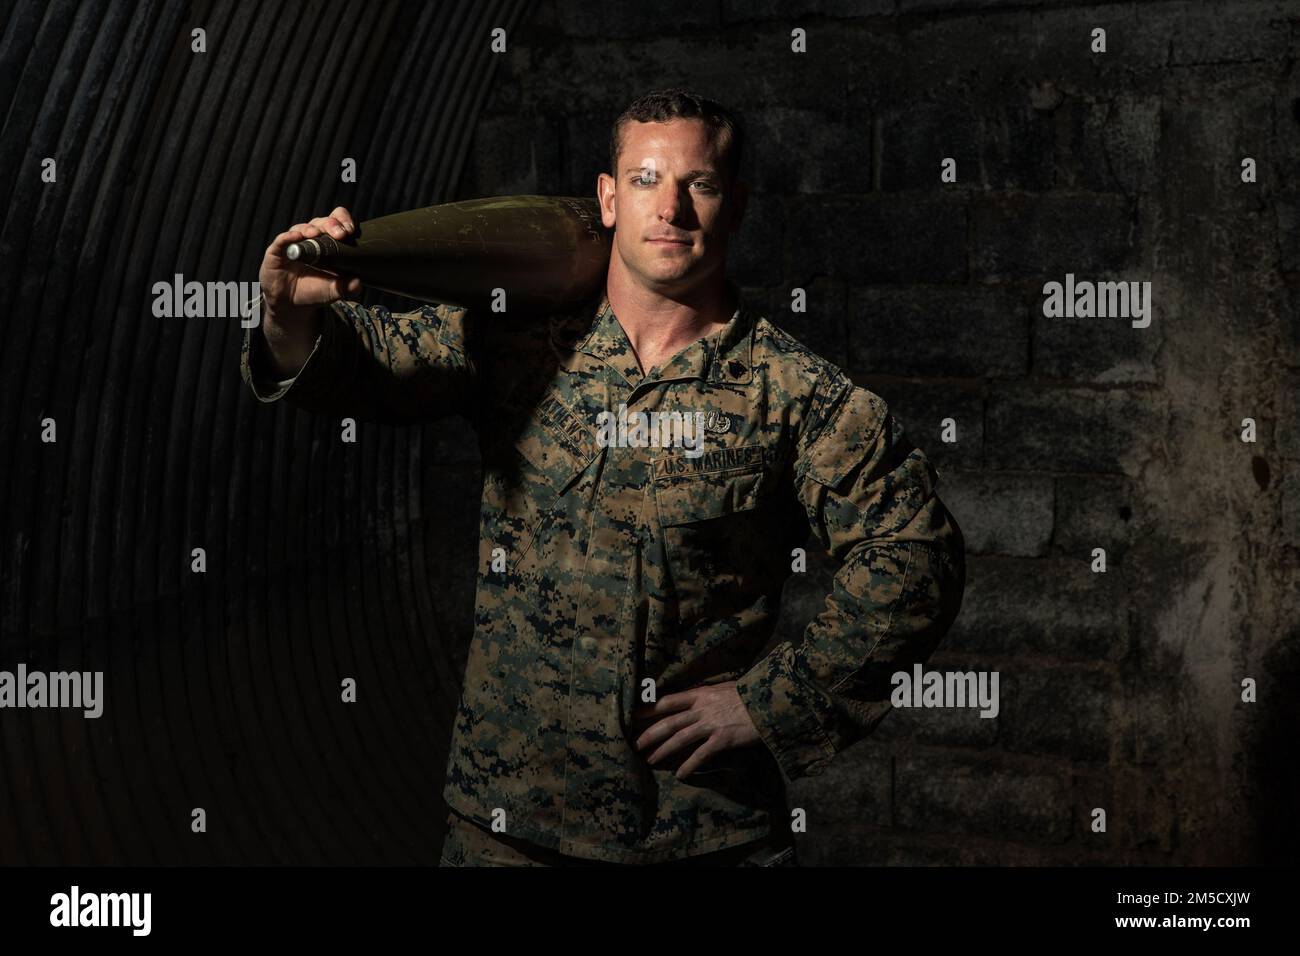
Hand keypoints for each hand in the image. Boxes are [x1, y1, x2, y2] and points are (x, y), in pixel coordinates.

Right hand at [259, 205, 363, 315]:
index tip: (351, 230)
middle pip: (322, 222)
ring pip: (302, 228)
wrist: (290, 303)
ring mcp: (294, 243)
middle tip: (340, 233)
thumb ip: (346, 287)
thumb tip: (357, 283)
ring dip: (310, 229)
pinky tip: (296, 237)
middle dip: (332, 224)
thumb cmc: (314, 291)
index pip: (337, 222)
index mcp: (329, 243)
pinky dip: (288, 237)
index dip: (344, 221)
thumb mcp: (333, 291)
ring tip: (316, 233)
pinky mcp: (277, 251)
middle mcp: (312, 239)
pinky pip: (282, 240)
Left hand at [632, 681, 762, 780]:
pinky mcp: (722, 739)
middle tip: (636, 744)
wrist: (769, 700)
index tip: (634, 716)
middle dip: (650, 733)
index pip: (668, 701)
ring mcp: (711, 724)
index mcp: (701, 694)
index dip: (649, 709)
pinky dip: (689, 765)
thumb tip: (697, 699)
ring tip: (650, 760)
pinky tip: (680, 775)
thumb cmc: (749, 693)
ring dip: (663, 750)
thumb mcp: (723, 688)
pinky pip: (701, 754)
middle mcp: (702, 708)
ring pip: (680, 738)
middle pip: (669, 722)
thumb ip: (708, 696)